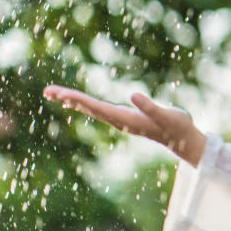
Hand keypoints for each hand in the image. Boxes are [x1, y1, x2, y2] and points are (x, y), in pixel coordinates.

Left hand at [43, 85, 205, 166]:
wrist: (183, 140)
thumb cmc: (177, 126)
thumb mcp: (167, 115)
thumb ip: (150, 106)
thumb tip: (133, 95)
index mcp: (125, 119)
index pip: (96, 107)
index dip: (78, 99)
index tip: (60, 94)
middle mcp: (118, 120)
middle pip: (88, 108)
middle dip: (68, 99)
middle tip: (47, 91)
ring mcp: (119, 119)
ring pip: (90, 109)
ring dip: (71, 101)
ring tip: (52, 94)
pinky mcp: (123, 117)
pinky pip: (96, 109)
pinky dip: (83, 103)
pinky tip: (74, 101)